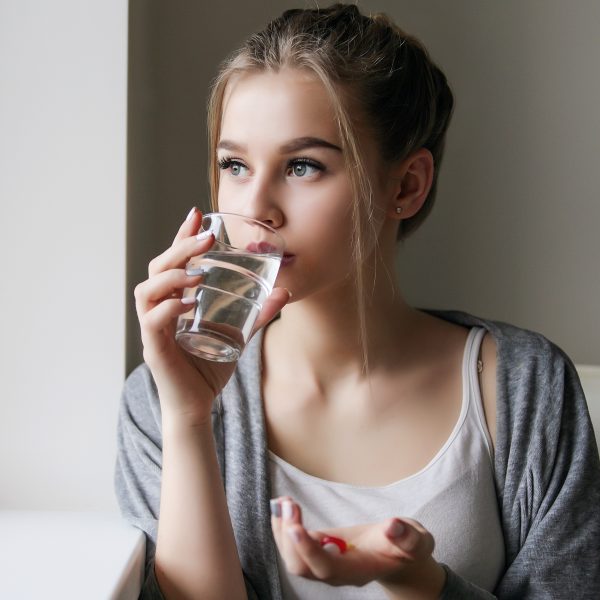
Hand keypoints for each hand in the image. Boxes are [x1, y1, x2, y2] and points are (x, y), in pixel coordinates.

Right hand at [134, 207, 289, 424]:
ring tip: (197, 273)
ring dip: (171, 276)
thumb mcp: (239, 335)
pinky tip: (189, 302)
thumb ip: (257, 315)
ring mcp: (153, 329)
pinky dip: (168, 309)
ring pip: (146, 291)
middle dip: (179, 248)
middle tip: (206, 238)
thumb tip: (285, 292)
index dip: (182, 236)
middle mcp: (159, 310)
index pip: (173, 261)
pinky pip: (152, 322)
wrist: (199, 405)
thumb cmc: (210, 368)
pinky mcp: (154, 350)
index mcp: (174, 301)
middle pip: (157, 269)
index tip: (198, 214)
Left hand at [270, 497, 445, 597]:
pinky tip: (284, 505)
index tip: (295, 527)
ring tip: (281, 501)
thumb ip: (408, 537)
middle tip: (286, 504)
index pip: (327, 568)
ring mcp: (326, 562)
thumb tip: (393, 527)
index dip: (309, 550)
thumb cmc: (406, 548)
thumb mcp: (416, 541)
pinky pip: (295, 545)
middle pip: (302, 567)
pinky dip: (285, 525)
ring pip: (294, 558)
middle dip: (288, 537)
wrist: (400, 556)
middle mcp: (337, 572)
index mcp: (358, 571)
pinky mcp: (320, 549)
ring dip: (282, 530)